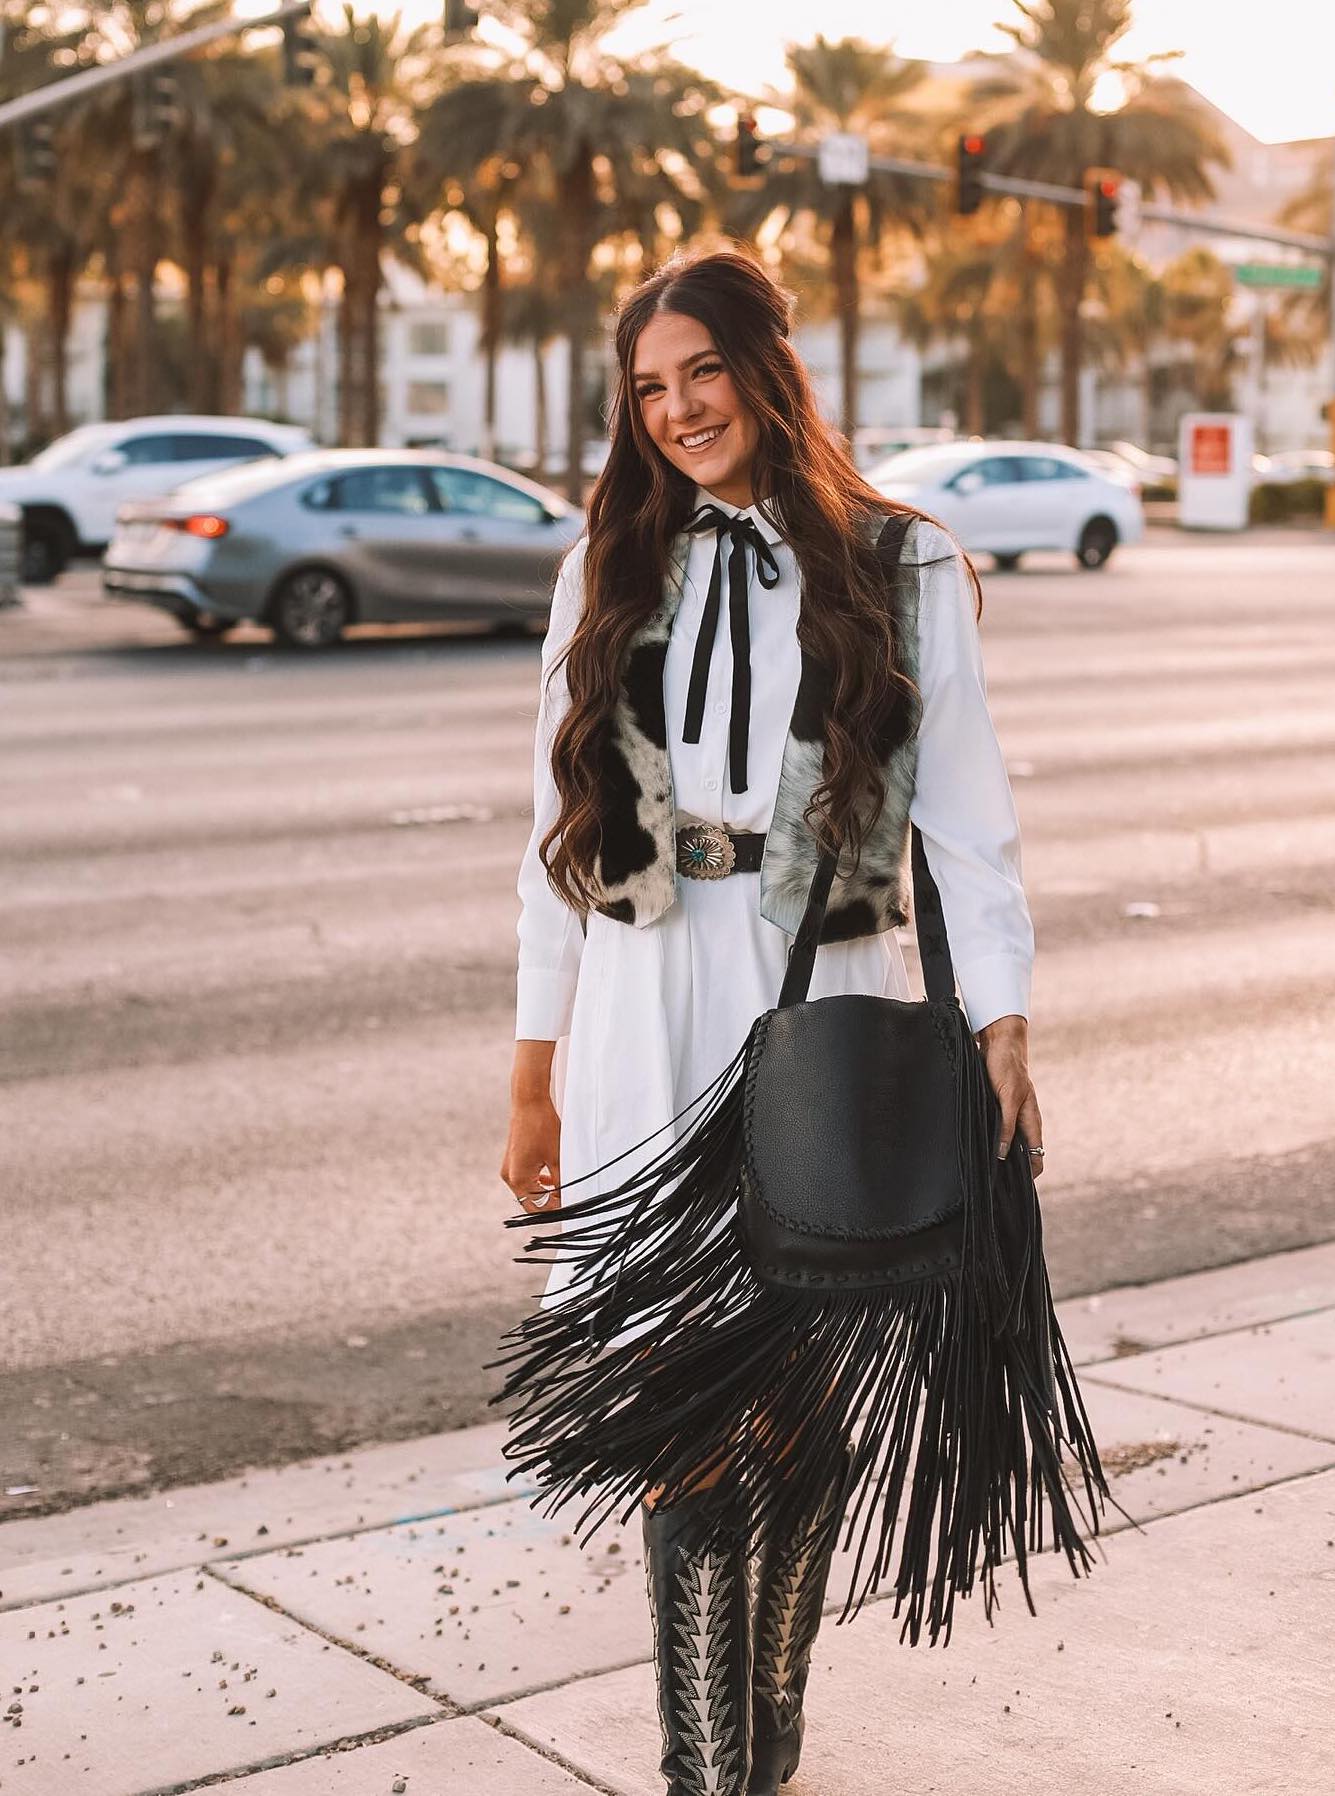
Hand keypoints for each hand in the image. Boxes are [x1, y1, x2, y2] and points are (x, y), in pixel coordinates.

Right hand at [500, 1092, 563, 1212]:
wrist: (529, 1102)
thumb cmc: (542, 1127)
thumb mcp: (557, 1158)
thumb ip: (561, 1182)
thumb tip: (568, 1198)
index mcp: (518, 1179)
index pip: (537, 1207)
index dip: (555, 1209)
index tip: (571, 1205)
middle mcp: (509, 1177)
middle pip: (531, 1201)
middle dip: (551, 1202)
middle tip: (570, 1197)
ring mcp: (509, 1169)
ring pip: (529, 1191)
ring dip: (545, 1192)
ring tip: (564, 1187)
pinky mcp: (512, 1161)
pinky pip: (525, 1179)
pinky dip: (538, 1182)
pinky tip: (552, 1177)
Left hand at [976, 1014, 1043, 1176]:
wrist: (998, 1042)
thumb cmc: (1007, 1067)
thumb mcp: (1008, 1098)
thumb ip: (1007, 1126)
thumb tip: (1003, 1154)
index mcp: (1031, 1121)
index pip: (1036, 1158)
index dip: (1029, 1175)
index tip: (1012, 1187)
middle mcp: (1022, 1121)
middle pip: (1021, 1155)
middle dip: (1010, 1169)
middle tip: (991, 1183)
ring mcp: (1010, 1115)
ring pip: (1006, 1144)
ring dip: (997, 1155)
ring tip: (980, 1169)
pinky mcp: (996, 1108)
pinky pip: (994, 1131)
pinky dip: (988, 1140)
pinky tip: (974, 1146)